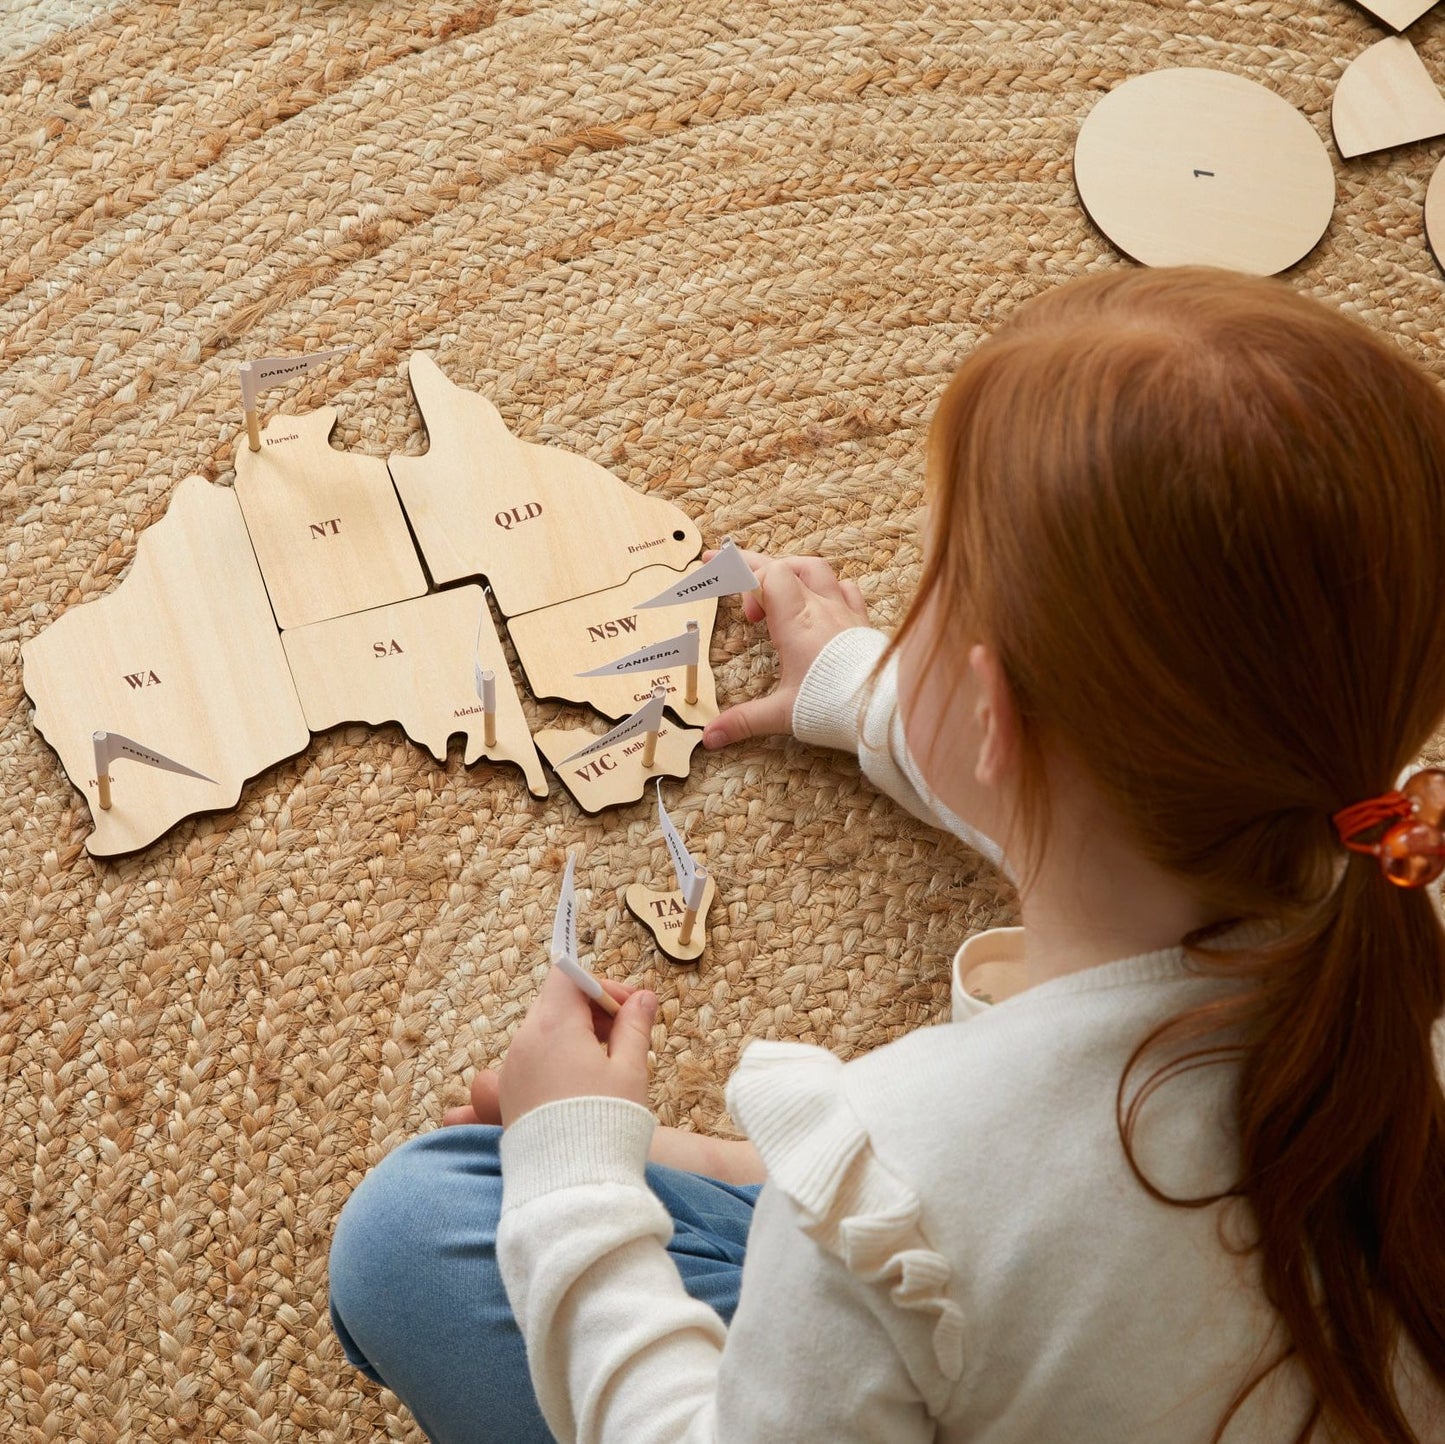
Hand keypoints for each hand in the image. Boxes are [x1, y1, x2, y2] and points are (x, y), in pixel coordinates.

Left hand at [442, 980, 638, 1125]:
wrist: (571, 1184)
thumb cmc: (605, 1122)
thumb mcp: (630, 1069)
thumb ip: (635, 1026)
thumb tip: (643, 998)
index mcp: (554, 1026)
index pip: (568, 976)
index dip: (601, 984)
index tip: (628, 1007)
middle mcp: (524, 1041)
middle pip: (556, 1002)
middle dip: (591, 1009)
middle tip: (624, 1033)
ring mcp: (512, 1069)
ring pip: (544, 1031)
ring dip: (575, 1034)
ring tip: (608, 1063)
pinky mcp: (510, 1094)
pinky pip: (533, 1059)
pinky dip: (557, 1058)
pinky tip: (584, 1084)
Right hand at [702, 550, 867, 749]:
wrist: (884, 710)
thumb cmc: (836, 707)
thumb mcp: (782, 715)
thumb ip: (744, 720)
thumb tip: (710, 736)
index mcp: (795, 622)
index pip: (766, 574)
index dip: (737, 569)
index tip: (714, 574)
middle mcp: (820, 608)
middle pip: (784, 566)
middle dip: (751, 563)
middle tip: (726, 566)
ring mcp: (844, 612)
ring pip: (816, 570)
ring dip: (790, 570)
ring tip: (772, 585)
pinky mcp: (861, 622)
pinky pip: (846, 589)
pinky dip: (827, 587)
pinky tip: (820, 599)